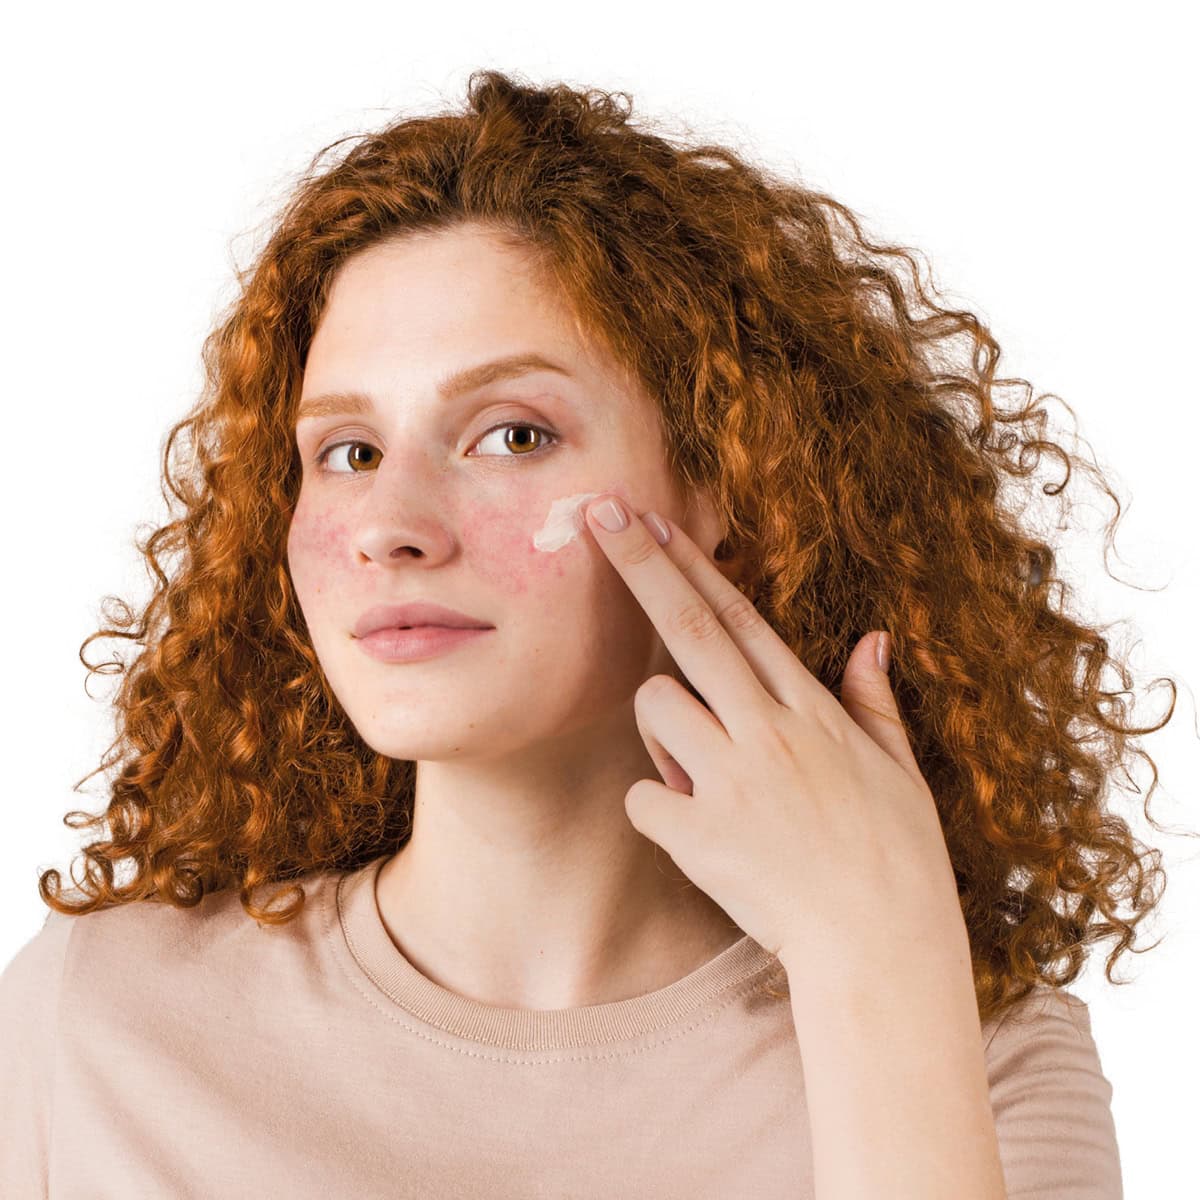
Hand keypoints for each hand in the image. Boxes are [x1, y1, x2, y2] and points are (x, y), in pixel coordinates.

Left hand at [583, 493, 968, 977]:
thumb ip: (873, 701)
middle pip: (687, 630)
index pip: (737, 617)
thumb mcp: (900, 770)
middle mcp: (766, 729)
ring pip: (652, 706)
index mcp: (810, 709)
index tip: (652, 518)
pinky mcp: (699, 833)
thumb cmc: (898, 859)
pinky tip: (697, 833)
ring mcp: (730, 778)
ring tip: (701, 770)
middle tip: (599, 513)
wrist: (882, 948)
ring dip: (657, 725)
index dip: (689, 563)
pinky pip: (643, 795)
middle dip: (640, 564)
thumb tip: (873, 640)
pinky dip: (658, 807)